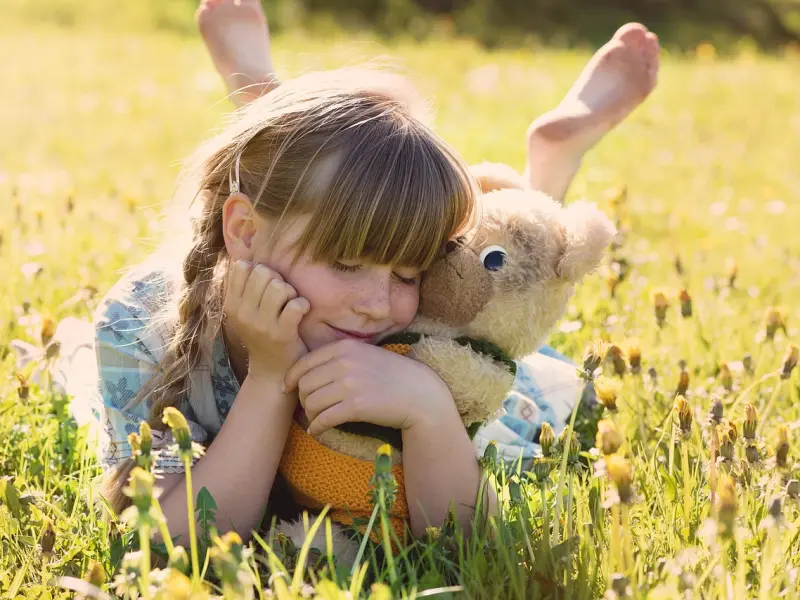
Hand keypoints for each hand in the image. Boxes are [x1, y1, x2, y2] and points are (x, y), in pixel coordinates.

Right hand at [224, 260, 309, 380]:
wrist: (271, 372)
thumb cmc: (263, 334)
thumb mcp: (245, 312)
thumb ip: (244, 286)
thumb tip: (246, 255)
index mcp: (231, 304)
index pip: (242, 266)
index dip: (259, 269)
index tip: (265, 286)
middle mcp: (242, 314)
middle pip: (263, 272)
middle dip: (278, 279)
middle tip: (282, 296)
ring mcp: (261, 325)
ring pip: (279, 286)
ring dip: (290, 292)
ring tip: (290, 304)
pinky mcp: (282, 334)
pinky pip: (296, 305)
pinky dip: (303, 305)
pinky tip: (301, 313)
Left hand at [283, 339, 454, 435]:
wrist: (419, 394)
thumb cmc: (392, 375)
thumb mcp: (365, 355)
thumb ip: (339, 358)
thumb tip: (307, 373)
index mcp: (345, 347)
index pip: (305, 363)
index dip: (291, 378)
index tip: (287, 388)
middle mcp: (345, 363)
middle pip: (304, 384)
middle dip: (302, 399)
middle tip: (309, 408)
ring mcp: (350, 384)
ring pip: (311, 402)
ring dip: (310, 415)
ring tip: (316, 419)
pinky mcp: (356, 406)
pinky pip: (323, 419)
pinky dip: (316, 428)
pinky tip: (318, 431)